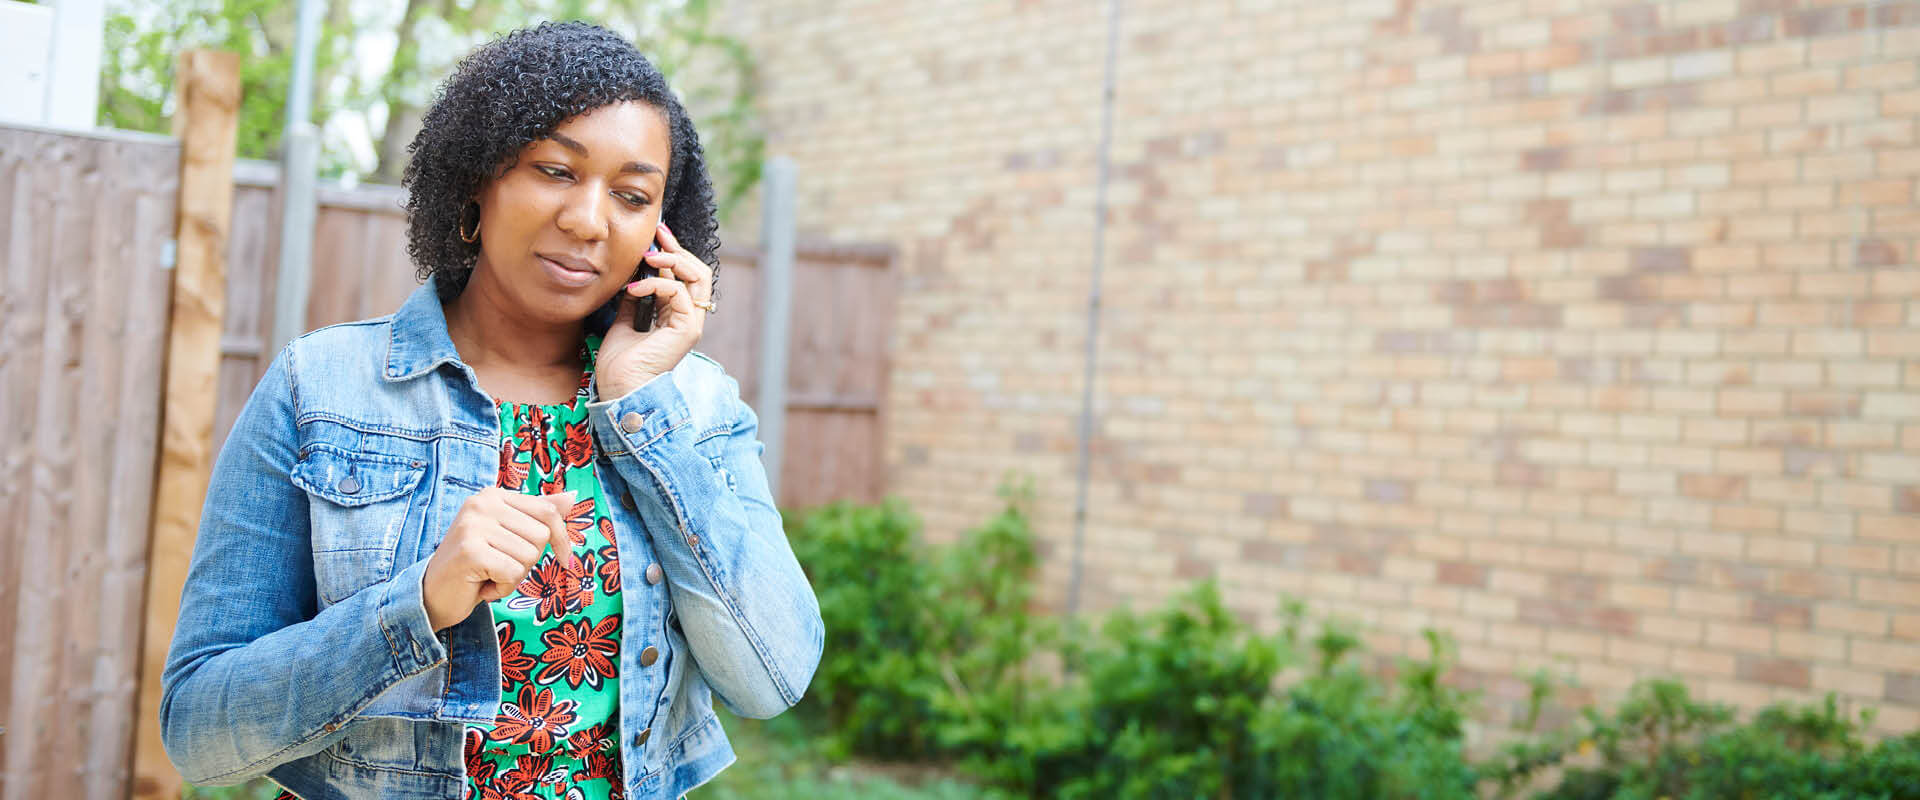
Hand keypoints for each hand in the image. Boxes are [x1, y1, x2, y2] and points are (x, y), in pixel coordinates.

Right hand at [420, 488, 577, 630]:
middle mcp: (481, 503)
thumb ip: (537, 515)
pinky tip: (481, 585)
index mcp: (493, 495)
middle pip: (541, 535)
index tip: (564, 559)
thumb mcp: (509, 535)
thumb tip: (571, 498)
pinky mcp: (470, 551)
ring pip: (529, 556)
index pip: (548, 511)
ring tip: (488, 575)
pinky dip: (503, 588)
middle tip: (499, 566)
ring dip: (514, 576)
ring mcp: (473, 526)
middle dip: (528, 561)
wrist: (433, 595)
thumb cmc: (476, 566)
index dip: (562, 539)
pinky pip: (513, 574)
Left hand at [596, 221, 713, 399]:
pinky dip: (656, 284)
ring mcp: (691, 325)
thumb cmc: (619, 362)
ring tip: (648, 258)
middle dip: (678, 250)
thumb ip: (635, 299)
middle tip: (658, 236)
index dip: (673, 253)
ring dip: (672, 261)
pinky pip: (680, 294)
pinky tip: (633, 289)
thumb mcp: (624, 319)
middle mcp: (688, 319)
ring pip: (698, 278)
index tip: (656, 236)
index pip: (685, 276)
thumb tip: (633, 277)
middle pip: (699, 272)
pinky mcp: (687, 330)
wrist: (618, 387)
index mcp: (676, 316)